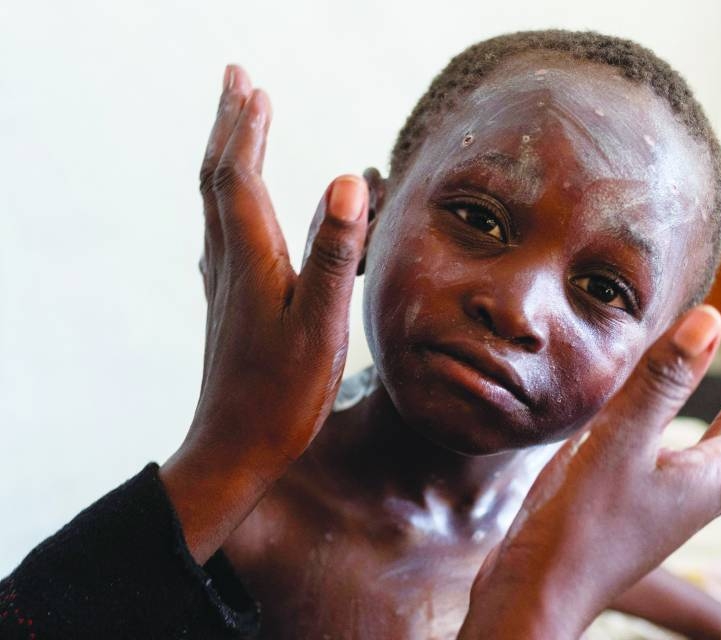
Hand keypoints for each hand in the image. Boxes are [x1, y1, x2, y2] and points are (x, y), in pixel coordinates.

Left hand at [160, 65, 368, 562]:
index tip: (253, 86)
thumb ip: (334, 252)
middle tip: (238, 85)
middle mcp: (229, 262)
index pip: (239, 175)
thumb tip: (347, 180)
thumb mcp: (321, 323)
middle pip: (219, 179)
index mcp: (250, 260)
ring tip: (243, 129)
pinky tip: (246, 212)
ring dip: (231, 159)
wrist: (234, 448)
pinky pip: (227, 233)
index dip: (245, 128)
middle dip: (230, 128)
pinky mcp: (230, 304)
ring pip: (219, 205)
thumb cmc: (282, 395)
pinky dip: (236, 200)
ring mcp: (225, 284)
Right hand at [460, 305, 720, 638]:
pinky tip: (670, 439)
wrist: (540, 591)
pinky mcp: (636, 517)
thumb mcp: (620, 438)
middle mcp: (694, 500)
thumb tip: (710, 321)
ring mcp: (665, 512)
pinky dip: (695, 449)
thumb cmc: (578, 523)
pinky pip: (684, 478)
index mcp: (705, 482)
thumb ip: (662, 381)